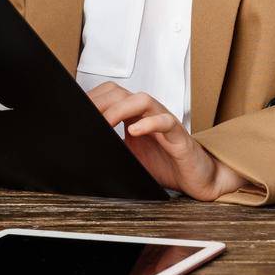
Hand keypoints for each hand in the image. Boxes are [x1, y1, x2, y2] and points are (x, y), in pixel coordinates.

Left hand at [86, 82, 247, 200]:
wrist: (198, 180)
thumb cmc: (166, 167)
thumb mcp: (130, 158)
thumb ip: (112, 149)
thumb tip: (84, 152)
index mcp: (136, 117)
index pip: (112, 95)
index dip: (94, 98)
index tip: (76, 109)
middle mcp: (149, 115)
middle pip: (123, 93)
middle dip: (101, 101)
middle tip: (85, 115)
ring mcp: (165, 123)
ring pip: (144, 100)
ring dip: (121, 108)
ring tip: (106, 121)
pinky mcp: (180, 138)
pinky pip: (166, 122)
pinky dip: (150, 123)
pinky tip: (136, 130)